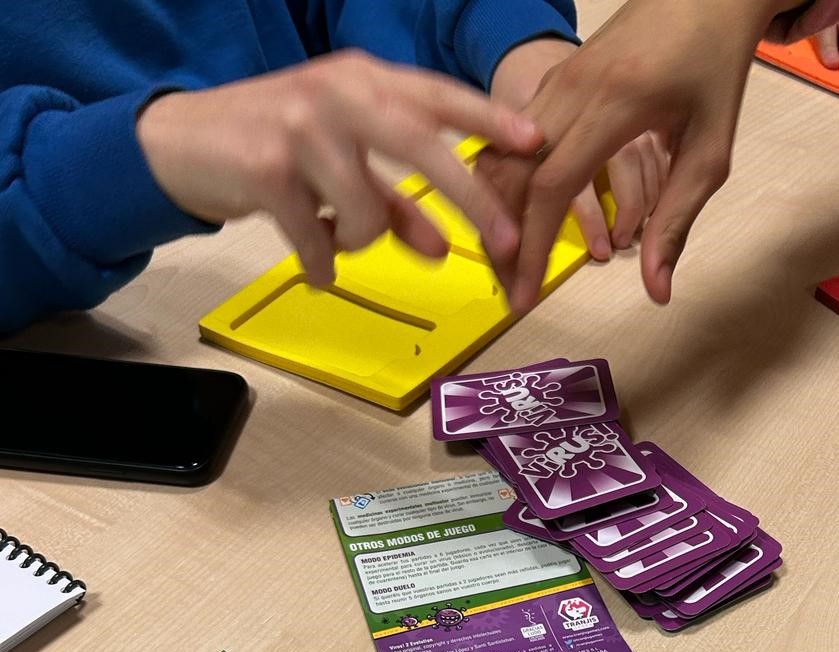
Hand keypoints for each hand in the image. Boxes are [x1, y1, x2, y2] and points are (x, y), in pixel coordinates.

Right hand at [136, 51, 540, 284]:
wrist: (181, 143)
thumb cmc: (274, 150)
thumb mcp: (340, 166)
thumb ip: (394, 202)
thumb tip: (442, 247)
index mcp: (361, 79)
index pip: (436, 95)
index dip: (488, 119)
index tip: (536, 143)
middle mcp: (336, 92)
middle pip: (422, 146)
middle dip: (471, 199)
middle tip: (506, 243)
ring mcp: (300, 127)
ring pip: (369, 212)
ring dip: (359, 241)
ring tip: (334, 235)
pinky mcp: (267, 168)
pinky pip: (320, 241)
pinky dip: (321, 264)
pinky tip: (312, 263)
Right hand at [480, 0, 776, 312]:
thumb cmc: (713, 68)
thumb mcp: (710, 153)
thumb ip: (677, 223)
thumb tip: (656, 291)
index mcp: (614, 103)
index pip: (552, 185)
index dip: (532, 246)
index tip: (525, 296)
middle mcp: (573, 88)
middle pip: (513, 173)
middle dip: (504, 238)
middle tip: (507, 292)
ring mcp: (558, 80)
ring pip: (502, 152)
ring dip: (496, 211)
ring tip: (506, 264)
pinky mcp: (554, 81)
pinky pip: (511, 136)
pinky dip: (504, 183)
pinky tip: (510, 219)